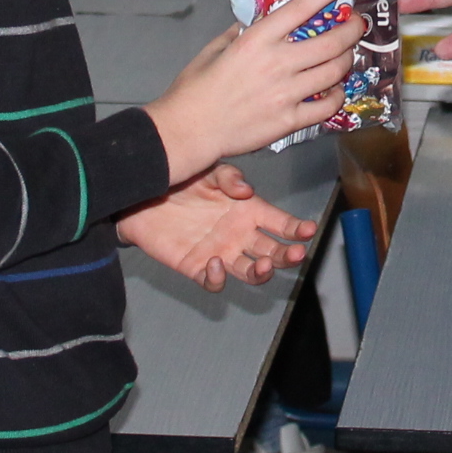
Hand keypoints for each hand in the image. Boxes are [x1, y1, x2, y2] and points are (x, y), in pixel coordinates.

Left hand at [119, 165, 317, 291]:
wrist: (142, 196)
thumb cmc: (180, 181)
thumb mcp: (209, 171)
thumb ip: (229, 178)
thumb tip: (247, 191)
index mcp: (248, 211)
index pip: (281, 224)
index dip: (297, 229)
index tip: (309, 230)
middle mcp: (238, 235)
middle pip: (272, 252)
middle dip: (287, 256)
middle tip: (294, 254)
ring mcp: (220, 253)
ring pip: (249, 272)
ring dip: (261, 273)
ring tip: (262, 265)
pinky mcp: (196, 267)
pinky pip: (213, 281)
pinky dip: (218, 278)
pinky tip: (216, 263)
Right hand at [147, 0, 364, 180]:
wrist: (190, 130)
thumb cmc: (195, 88)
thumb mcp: (213, 49)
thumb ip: (237, 34)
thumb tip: (251, 24)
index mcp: (257, 39)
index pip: (302, 8)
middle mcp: (278, 62)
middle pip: (331, 41)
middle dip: (352, 29)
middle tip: (357, 24)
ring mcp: (287, 93)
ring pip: (334, 72)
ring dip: (347, 60)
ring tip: (347, 55)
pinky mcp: (290, 120)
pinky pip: (327, 106)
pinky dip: (337, 96)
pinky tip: (334, 90)